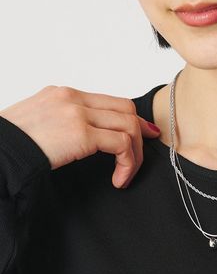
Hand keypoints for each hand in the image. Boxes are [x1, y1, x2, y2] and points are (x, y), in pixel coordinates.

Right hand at [0, 85, 160, 187]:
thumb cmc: (8, 145)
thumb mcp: (35, 121)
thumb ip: (59, 121)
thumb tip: (78, 137)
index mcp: (63, 94)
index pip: (107, 100)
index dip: (128, 116)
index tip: (141, 130)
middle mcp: (73, 98)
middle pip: (124, 108)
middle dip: (141, 129)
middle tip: (146, 146)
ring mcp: (77, 113)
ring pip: (128, 125)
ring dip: (134, 152)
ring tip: (126, 174)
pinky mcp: (81, 133)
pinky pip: (121, 144)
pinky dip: (127, 162)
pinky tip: (119, 179)